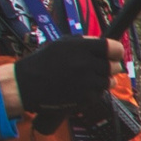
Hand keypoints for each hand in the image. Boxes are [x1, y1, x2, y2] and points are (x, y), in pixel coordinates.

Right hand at [10, 37, 124, 115]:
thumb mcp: (61, 44)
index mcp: (80, 48)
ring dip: (103, 79)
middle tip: (99, 67)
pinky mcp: (86, 97)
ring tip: (88, 77)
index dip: (115, 51)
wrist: (25, 84)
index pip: (114, 48)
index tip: (113, 54)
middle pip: (115, 66)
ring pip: (110, 81)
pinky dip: (94, 90)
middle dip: (110, 66)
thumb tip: (106, 44)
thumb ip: (85, 42)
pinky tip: (81, 87)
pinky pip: (100, 93)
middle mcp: (85, 64)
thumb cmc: (42, 62)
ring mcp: (87, 82)